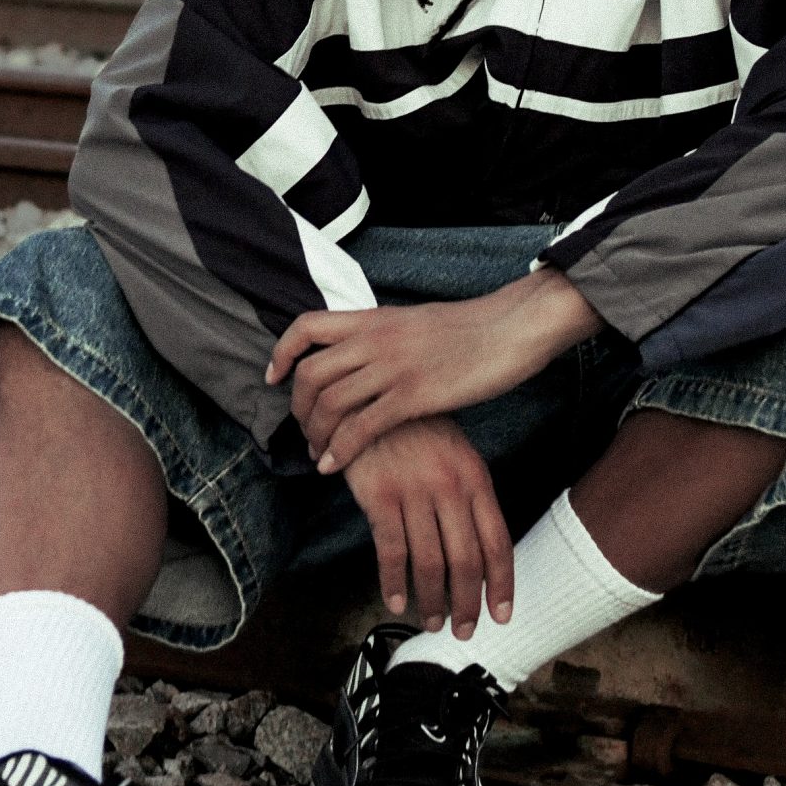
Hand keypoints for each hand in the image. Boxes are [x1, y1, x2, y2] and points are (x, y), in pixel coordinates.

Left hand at [268, 268, 601, 473]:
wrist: (511, 328)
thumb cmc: (471, 329)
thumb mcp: (415, 322)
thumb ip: (384, 336)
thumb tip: (365, 352)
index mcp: (374, 318)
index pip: (307, 326)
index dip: (282, 353)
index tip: (274, 378)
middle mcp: (375, 339)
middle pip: (311, 373)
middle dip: (298, 409)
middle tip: (303, 432)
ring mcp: (393, 367)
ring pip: (330, 403)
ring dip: (316, 435)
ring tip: (318, 455)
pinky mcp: (414, 395)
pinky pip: (361, 427)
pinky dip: (340, 450)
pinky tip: (334, 467)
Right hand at [343, 418, 514, 634]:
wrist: (373, 397)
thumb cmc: (418, 429)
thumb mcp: (457, 454)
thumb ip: (470, 496)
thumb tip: (481, 547)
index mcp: (476, 479)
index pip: (497, 542)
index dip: (502, 584)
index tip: (502, 615)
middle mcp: (451, 488)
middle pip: (466, 561)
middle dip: (467, 604)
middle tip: (464, 631)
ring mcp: (415, 492)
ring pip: (430, 562)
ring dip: (432, 600)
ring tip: (430, 622)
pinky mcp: (380, 495)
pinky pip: (391, 550)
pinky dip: (393, 582)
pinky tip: (396, 601)